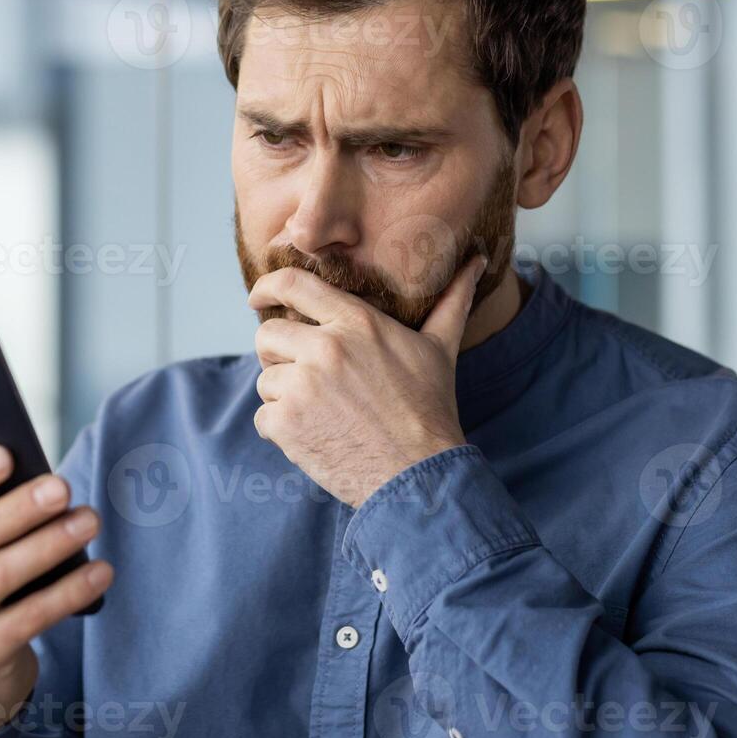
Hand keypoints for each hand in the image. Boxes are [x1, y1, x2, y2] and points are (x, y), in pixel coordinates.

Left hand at [247, 255, 487, 507]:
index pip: (293, 284)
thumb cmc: (430, 410)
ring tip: (323, 413)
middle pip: (267, 335)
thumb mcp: (439, 349)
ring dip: (284, 396)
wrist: (419, 475)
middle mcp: (324, 348)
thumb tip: (477, 262)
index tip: (259, 297)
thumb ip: (451, 301)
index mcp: (355, 322)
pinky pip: (262, 417)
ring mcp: (301, 386)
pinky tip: (315, 436)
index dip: (267, 287)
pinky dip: (280, 430)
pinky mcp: (286, 423)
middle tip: (307, 378)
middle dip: (279, 355)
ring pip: (265, 379)